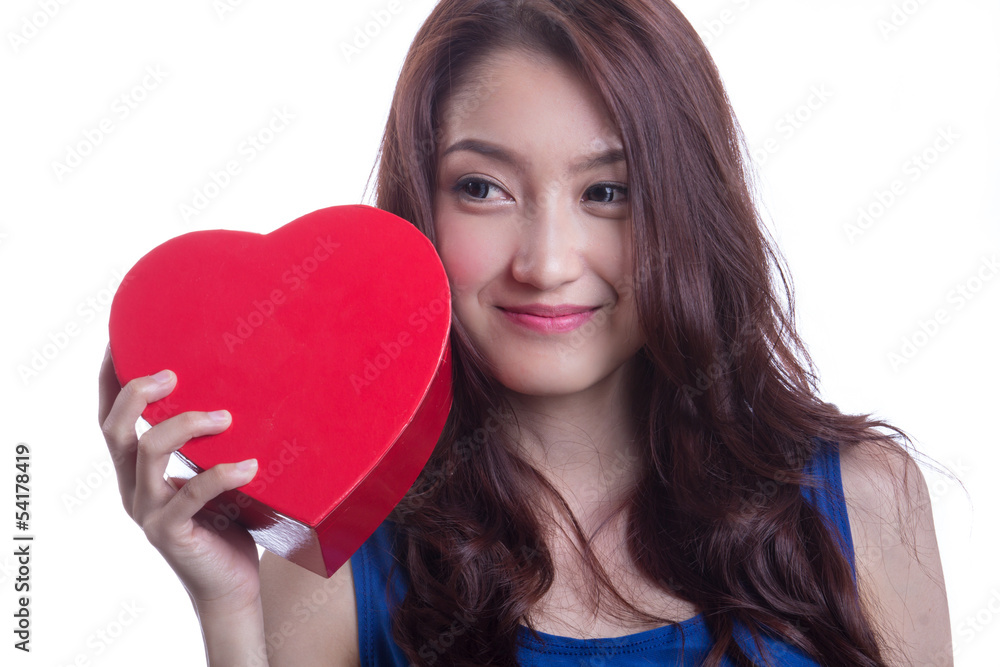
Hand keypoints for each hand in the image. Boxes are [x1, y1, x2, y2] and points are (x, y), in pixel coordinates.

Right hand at [98, 343, 261, 610]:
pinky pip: (191, 495)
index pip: (110, 417)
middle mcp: (134, 486)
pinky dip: (221, 474)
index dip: (110, 380)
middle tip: (174, 375)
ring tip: (226, 418)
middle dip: (137, 394)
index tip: (120, 341)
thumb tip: (246, 388)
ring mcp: (148, 511)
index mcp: (137, 469)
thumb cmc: (229, 520)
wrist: (232, 583)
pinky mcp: (171, 533)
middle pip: (114, 430)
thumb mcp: (216, 471)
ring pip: (149, 453)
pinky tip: (251, 466)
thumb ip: (214, 441)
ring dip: (187, 425)